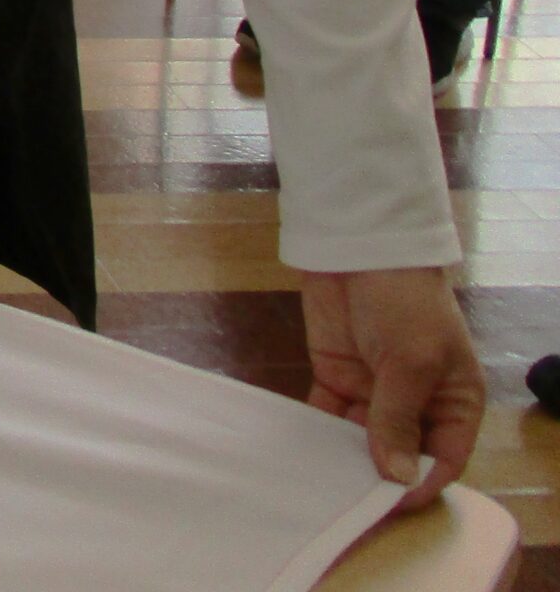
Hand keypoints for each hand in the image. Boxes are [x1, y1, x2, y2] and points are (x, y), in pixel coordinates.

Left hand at [299, 266, 483, 509]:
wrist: (358, 247)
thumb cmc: (404, 302)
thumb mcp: (411, 361)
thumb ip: (398, 419)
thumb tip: (397, 476)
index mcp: (453, 402)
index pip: (444, 457)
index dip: (421, 482)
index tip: (391, 504)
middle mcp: (415, 403)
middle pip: (400, 454)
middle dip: (378, 477)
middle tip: (349, 504)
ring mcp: (373, 391)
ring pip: (359, 440)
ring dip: (342, 460)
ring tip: (320, 486)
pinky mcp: (335, 377)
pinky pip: (325, 416)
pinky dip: (315, 434)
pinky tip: (299, 455)